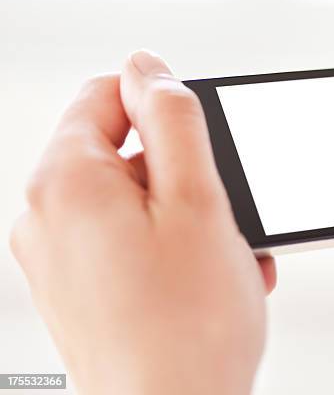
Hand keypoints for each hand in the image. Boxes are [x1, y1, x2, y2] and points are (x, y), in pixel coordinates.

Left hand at [10, 50, 275, 394]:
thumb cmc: (186, 329)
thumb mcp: (197, 199)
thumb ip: (173, 118)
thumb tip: (150, 70)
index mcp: (66, 182)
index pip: (109, 96)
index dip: (165, 110)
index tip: (201, 143)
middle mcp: (48, 217)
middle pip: (125, 154)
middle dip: (185, 177)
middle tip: (220, 217)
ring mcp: (62, 258)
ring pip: (136, 203)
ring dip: (188, 218)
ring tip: (220, 259)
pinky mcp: (83, 289)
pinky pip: (130, 242)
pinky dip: (172, 249)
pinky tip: (204, 280)